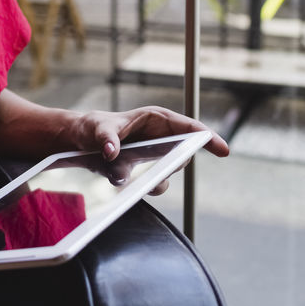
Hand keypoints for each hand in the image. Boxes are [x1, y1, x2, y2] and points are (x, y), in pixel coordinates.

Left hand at [67, 106, 230, 195]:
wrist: (81, 144)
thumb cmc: (93, 128)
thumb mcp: (97, 129)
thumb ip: (106, 138)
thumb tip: (112, 152)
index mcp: (157, 119)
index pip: (190, 127)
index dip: (208, 137)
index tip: (222, 149)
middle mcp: (162, 136)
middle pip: (183, 154)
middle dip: (171, 163)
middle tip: (156, 168)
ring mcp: (156, 155)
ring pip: (168, 173)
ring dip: (153, 178)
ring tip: (125, 169)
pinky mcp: (147, 171)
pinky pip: (154, 184)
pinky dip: (141, 186)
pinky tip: (121, 177)